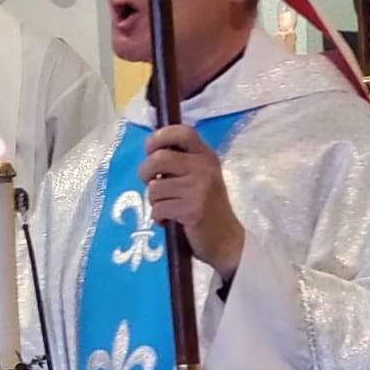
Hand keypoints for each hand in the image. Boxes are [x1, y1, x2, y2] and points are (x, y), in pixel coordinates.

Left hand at [138, 125, 245, 279]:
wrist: (225, 238)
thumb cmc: (207, 205)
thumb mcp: (200, 176)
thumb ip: (181, 163)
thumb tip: (150, 154)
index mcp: (205, 155)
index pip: (182, 132)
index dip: (159, 136)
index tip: (150, 149)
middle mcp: (204, 167)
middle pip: (159, 158)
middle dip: (144, 172)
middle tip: (149, 182)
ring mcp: (199, 188)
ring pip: (154, 188)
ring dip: (153, 201)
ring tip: (165, 206)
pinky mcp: (192, 209)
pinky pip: (158, 208)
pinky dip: (157, 216)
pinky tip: (168, 220)